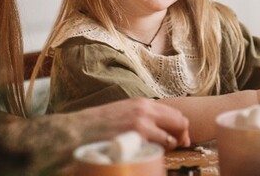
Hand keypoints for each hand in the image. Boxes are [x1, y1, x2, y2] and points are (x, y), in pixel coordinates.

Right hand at [73, 97, 189, 149]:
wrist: (76, 132)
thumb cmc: (97, 126)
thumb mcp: (123, 113)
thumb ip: (141, 117)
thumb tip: (159, 128)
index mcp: (142, 103)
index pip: (174, 113)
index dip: (180, 127)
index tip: (180, 137)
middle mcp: (145, 110)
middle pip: (179, 121)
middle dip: (182, 135)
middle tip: (180, 146)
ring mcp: (142, 123)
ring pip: (172, 137)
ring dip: (171, 146)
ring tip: (162, 152)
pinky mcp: (137, 137)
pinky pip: (160, 147)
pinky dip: (160, 153)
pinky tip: (151, 155)